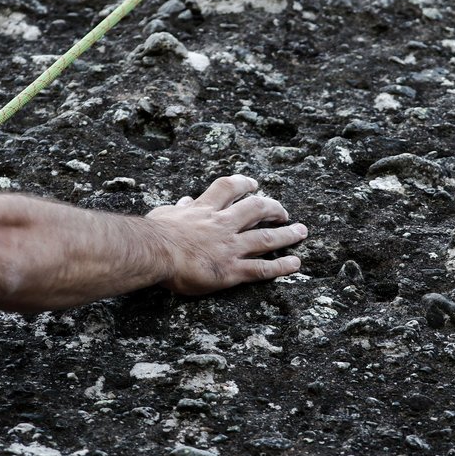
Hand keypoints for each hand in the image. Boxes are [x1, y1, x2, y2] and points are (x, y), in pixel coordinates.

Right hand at [146, 175, 307, 294]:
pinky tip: (295, 264)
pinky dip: (281, 266)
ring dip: (287, 234)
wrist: (154, 252)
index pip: (229, 189)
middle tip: (284, 212)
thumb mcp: (163, 214)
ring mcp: (230, 247)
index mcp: (205, 210)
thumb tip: (184, 202)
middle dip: (274, 208)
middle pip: (256, 209)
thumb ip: (177, 209)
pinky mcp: (231, 270)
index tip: (254, 185)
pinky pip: (262, 268)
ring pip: (266, 237)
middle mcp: (223, 225)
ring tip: (301, 232)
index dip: (244, 184)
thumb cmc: (153, 235)